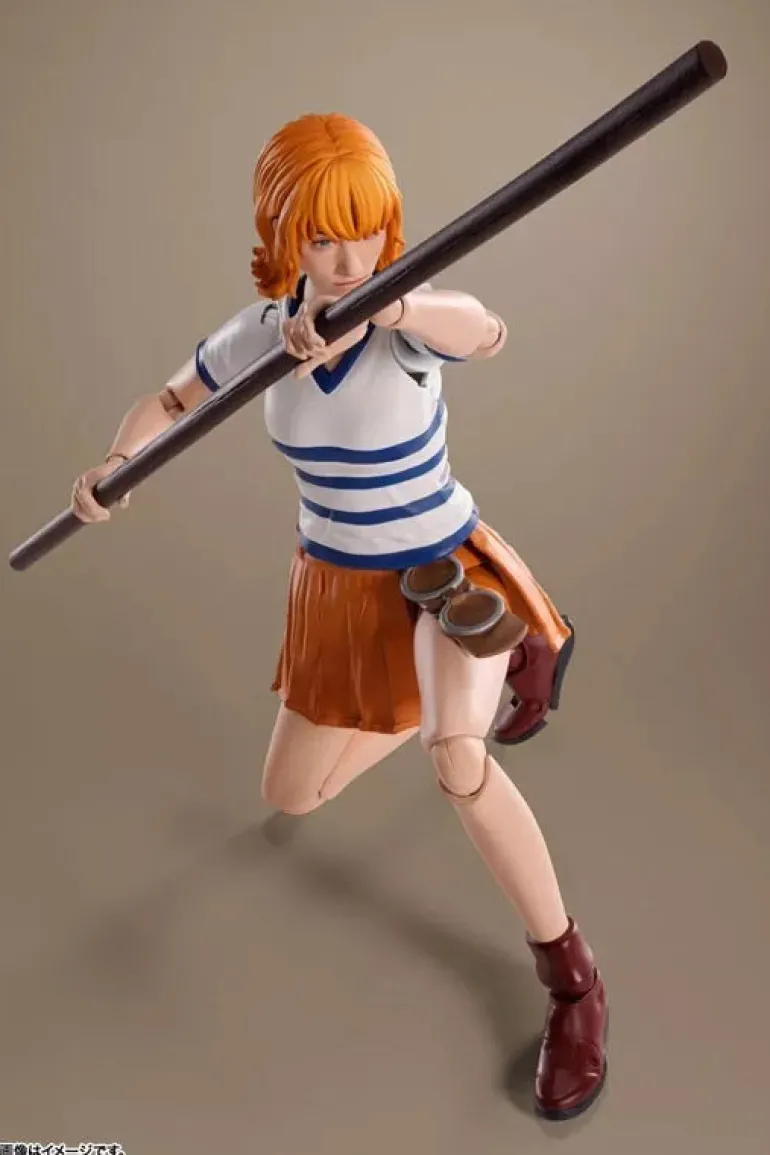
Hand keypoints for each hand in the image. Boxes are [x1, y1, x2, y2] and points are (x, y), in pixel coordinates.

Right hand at [70, 457, 130, 523]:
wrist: (111, 466)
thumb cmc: (117, 473)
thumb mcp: (123, 481)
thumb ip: (123, 493)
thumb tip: (123, 505)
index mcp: (90, 477)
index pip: (84, 495)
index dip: (93, 507)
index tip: (107, 514)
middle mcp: (80, 482)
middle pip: (80, 503)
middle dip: (92, 514)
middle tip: (106, 517)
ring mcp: (77, 488)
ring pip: (77, 508)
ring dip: (88, 516)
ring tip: (101, 517)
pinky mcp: (77, 494)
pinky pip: (76, 508)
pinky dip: (84, 515)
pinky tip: (93, 518)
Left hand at [281, 294, 403, 379]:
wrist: (362, 322)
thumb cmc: (345, 332)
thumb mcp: (325, 352)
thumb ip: (310, 362)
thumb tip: (296, 375)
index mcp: (301, 321)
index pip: (285, 332)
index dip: (291, 348)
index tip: (304, 356)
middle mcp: (304, 312)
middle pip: (290, 331)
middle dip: (303, 349)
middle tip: (319, 353)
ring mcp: (311, 305)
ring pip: (297, 328)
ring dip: (309, 344)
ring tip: (323, 349)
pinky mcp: (319, 301)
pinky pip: (306, 320)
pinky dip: (312, 336)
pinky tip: (322, 342)